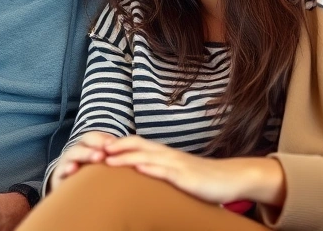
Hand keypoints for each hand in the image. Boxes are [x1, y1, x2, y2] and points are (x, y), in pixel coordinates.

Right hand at [48, 131, 117, 191]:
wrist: (69, 192)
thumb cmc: (91, 177)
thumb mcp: (103, 167)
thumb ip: (116, 160)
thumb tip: (139, 159)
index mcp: (89, 146)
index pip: (97, 136)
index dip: (105, 138)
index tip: (115, 143)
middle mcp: (78, 151)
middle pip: (86, 141)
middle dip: (97, 143)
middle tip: (109, 148)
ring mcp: (67, 162)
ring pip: (74, 153)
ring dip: (86, 153)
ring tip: (98, 157)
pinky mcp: (59, 175)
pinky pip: (61, 170)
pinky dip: (67, 168)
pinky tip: (73, 169)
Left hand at [104, 135, 285, 205]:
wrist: (229, 178)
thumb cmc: (200, 178)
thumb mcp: (174, 172)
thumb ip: (157, 170)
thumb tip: (136, 174)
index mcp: (163, 153)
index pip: (134, 143)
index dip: (115, 144)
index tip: (95, 148)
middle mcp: (168, 155)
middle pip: (136, 145)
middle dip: (114, 148)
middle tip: (93, 151)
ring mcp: (177, 165)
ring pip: (148, 157)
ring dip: (127, 158)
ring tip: (107, 160)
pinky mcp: (187, 178)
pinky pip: (168, 172)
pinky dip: (152, 169)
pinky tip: (140, 170)